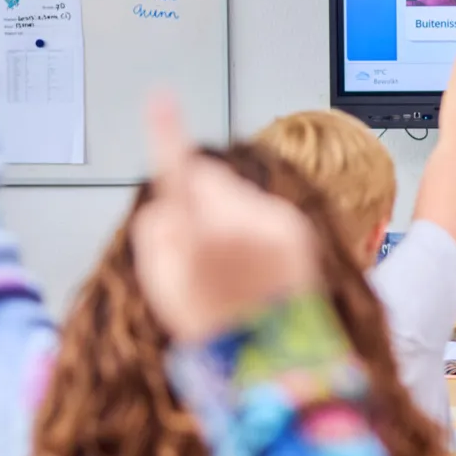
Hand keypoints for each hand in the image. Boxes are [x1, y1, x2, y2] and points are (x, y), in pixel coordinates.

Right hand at [130, 95, 321, 343]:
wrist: (275, 358)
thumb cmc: (211, 327)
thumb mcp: (160, 283)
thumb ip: (157, 232)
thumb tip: (167, 202)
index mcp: (201, 237)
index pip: (178, 171)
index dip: (165, 133)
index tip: (160, 97)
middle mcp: (243, 223)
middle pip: (209, 176)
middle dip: (199, 194)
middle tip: (196, 242)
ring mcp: (276, 224)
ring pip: (239, 194)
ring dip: (230, 215)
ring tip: (233, 265)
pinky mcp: (299, 229)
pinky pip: (265, 211)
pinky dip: (257, 228)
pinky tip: (257, 266)